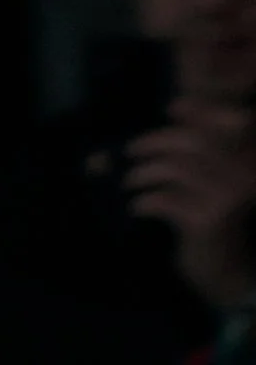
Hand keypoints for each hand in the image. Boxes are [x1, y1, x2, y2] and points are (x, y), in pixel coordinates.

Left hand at [125, 100, 255, 304]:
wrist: (221, 267)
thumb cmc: (207, 212)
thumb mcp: (204, 176)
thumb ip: (193, 145)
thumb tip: (174, 106)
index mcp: (247, 162)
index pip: (222, 125)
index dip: (198, 110)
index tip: (172, 106)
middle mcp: (243, 177)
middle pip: (193, 142)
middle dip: (156, 141)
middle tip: (129, 150)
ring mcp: (227, 198)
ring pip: (176, 169)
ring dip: (144, 173)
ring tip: (129, 181)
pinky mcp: (208, 220)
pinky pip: (168, 199)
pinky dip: (146, 200)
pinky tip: (136, 206)